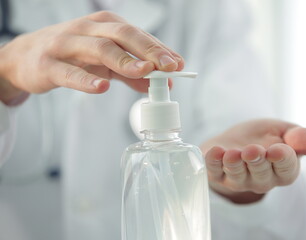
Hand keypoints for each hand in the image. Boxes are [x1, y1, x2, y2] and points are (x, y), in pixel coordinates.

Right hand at [0, 11, 183, 104]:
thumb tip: (159, 84)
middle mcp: (89, 29)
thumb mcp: (106, 63)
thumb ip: (132, 73)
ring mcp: (67, 45)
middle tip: (171, 66)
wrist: (27, 56)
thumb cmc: (74, 55)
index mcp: (106, 26)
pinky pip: (69, 72)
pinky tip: (102, 88)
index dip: (160, 49)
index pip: (138, 35)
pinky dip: (86, 80)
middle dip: (149, 50)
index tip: (179, 64)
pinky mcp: (49, 64)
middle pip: (123, 35)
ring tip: (146, 71)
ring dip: (125, 60)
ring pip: (100, 49)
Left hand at [200, 119, 305, 203]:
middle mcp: (261, 180)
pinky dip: (213, 163)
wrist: (236, 140)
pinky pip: (214, 172)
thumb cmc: (264, 137)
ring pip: (238, 176)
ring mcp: (238, 180)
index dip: (283, 160)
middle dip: (257, 162)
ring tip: (232, 153)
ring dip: (234, 165)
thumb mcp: (285, 132)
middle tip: (253, 150)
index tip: (279, 149)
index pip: (286, 169)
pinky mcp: (218, 175)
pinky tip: (214, 151)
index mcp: (282, 171)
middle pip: (261, 175)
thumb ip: (301, 139)